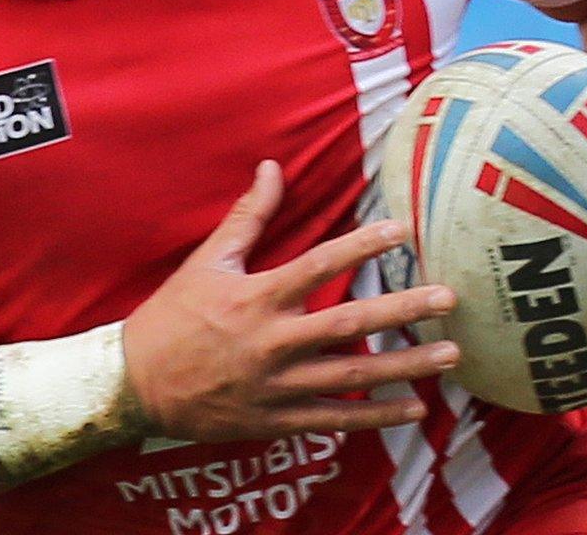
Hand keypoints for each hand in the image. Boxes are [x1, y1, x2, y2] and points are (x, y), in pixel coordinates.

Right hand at [120, 160, 460, 442]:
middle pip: (350, 321)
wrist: (136, 385)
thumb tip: (272, 167)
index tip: (401, 230)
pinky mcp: (277, 419)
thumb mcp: (206, 261)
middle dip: (404, 309)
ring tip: (450, 354)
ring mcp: (279, 384)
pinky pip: (336, 418)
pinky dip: (376, 415)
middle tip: (449, 299)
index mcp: (256, 296)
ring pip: (354, 373)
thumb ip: (248, 216)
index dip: (361, 245)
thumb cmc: (171, 317)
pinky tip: (414, 408)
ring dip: (407, 364)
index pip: (318, 264)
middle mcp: (273, 340)